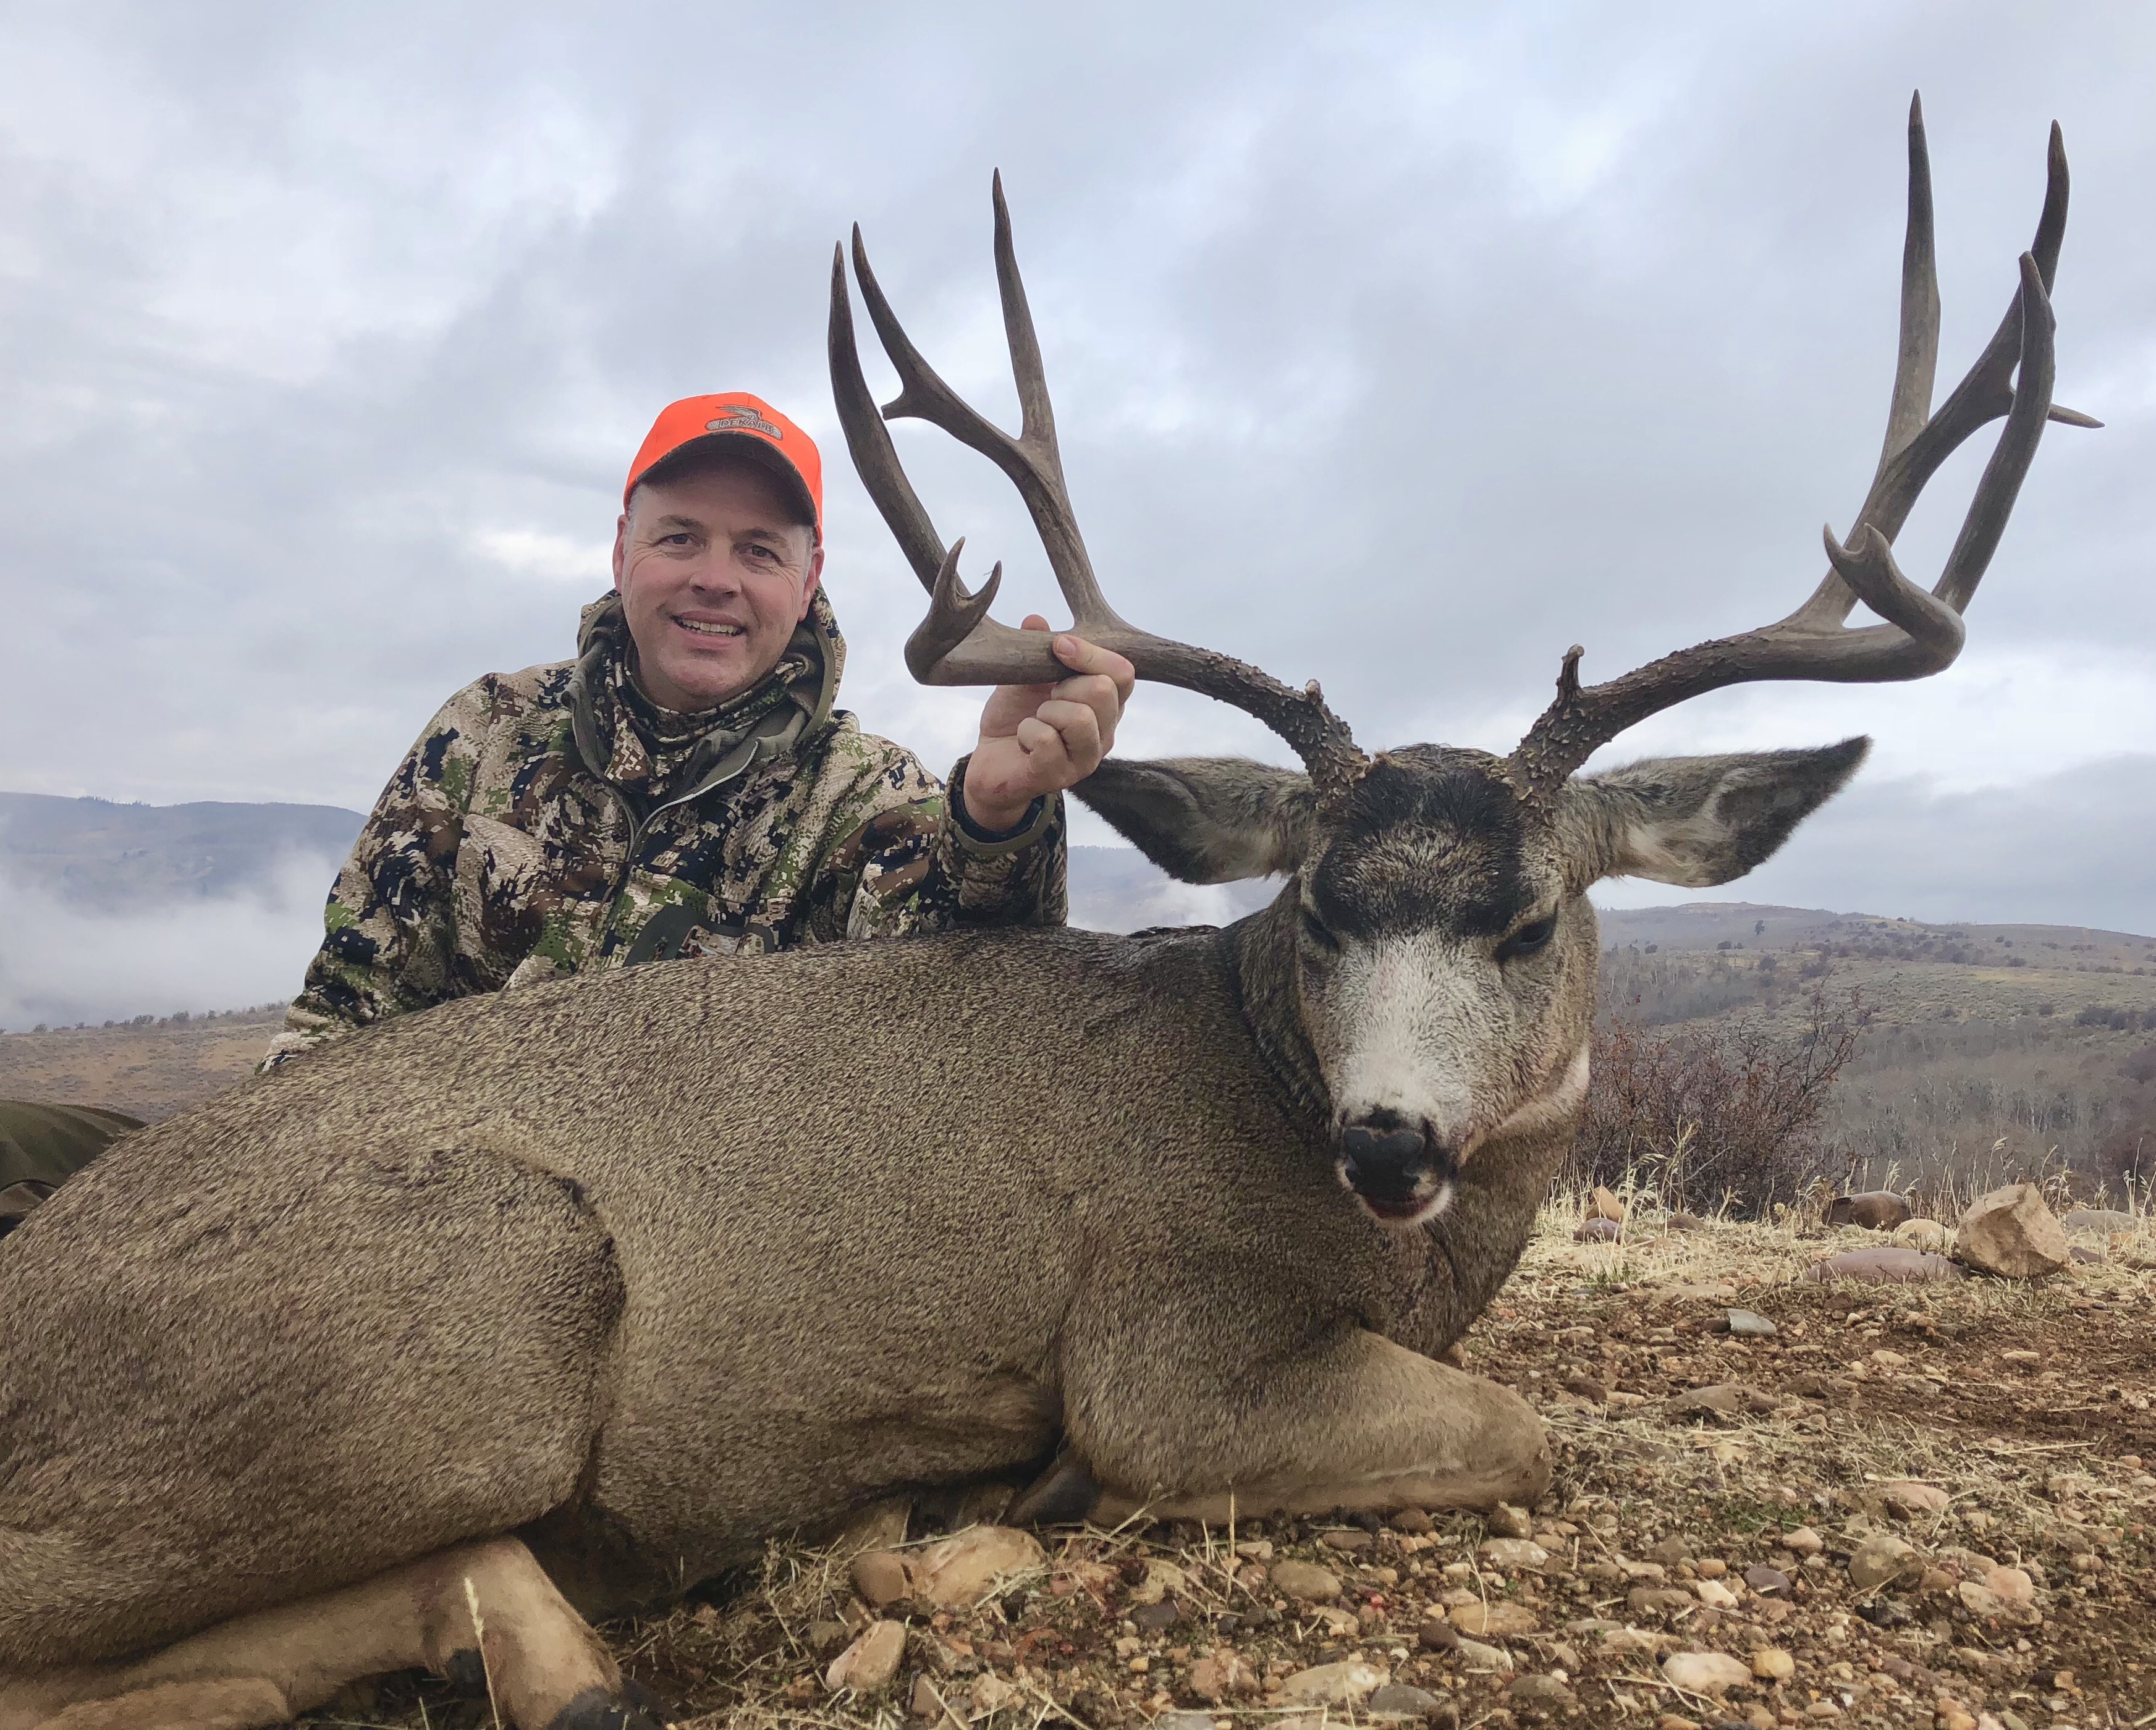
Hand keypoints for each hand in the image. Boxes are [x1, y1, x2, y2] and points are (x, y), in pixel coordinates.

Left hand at [962, 616, 1135, 832]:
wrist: (990, 763)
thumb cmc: (1016, 719)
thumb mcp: (1024, 677)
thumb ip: (1035, 650)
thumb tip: (1036, 621)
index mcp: (1105, 705)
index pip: (1123, 672)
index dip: (1092, 654)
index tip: (1059, 646)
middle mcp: (1104, 733)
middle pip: (1103, 690)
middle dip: (1064, 684)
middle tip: (1046, 697)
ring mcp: (1086, 759)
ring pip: (1080, 717)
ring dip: (1047, 711)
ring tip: (1037, 720)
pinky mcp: (1059, 776)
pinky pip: (1046, 740)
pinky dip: (1026, 731)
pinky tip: (1023, 739)